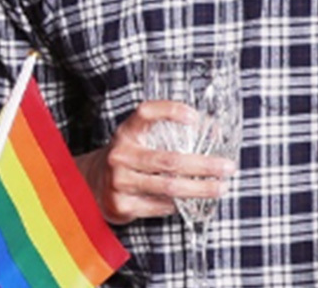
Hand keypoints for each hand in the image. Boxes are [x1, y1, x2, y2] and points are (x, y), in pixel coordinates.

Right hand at [76, 101, 232, 224]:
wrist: (91, 185)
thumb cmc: (128, 159)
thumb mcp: (140, 141)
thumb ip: (169, 135)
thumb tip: (214, 132)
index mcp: (126, 133)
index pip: (145, 113)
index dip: (170, 111)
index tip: (195, 118)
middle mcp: (120, 155)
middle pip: (169, 160)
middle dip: (203, 165)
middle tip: (227, 167)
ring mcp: (119, 181)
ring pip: (169, 187)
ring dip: (200, 189)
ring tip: (220, 188)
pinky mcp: (122, 205)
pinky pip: (160, 206)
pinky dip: (179, 205)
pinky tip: (188, 202)